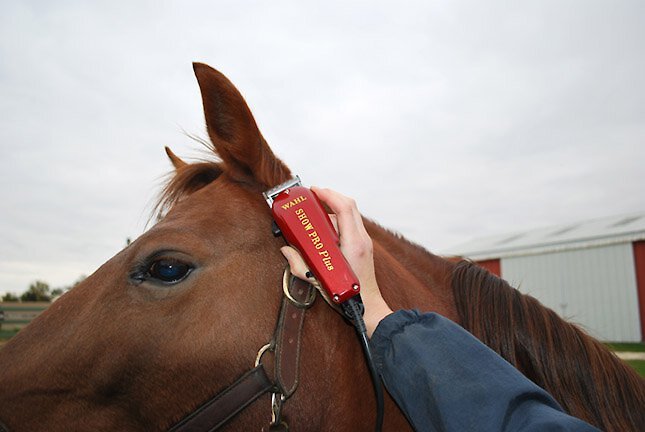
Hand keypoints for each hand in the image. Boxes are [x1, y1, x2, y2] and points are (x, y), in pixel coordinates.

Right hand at [280, 187, 391, 336]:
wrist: (367, 308)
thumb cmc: (346, 296)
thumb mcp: (317, 280)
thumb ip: (299, 265)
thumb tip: (286, 250)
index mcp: (353, 244)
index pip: (344, 209)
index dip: (329, 195)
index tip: (314, 190)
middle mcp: (361, 240)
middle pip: (350, 206)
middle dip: (331, 196)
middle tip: (314, 195)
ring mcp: (364, 243)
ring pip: (351, 214)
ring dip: (334, 208)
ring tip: (316, 211)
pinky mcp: (363, 247)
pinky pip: (351, 225)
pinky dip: (338, 219)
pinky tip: (325, 227)